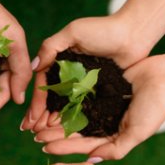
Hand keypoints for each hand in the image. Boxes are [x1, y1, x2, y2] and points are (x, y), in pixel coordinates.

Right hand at [23, 13, 147, 131]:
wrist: (134, 34)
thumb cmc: (103, 28)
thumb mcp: (73, 32)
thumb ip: (51, 46)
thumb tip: (34, 67)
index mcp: (59, 60)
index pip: (43, 85)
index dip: (36, 102)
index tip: (30, 119)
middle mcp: (69, 74)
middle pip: (51, 99)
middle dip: (41, 116)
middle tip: (32, 133)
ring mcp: (83, 83)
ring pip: (65, 106)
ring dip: (54, 121)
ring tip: (45, 136)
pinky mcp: (98, 90)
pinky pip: (83, 107)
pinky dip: (73, 119)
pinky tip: (67, 131)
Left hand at [28, 54, 164, 160]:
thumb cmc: (156, 107)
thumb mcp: (136, 133)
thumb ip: (115, 149)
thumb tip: (91, 161)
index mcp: (112, 134)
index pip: (83, 144)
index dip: (64, 147)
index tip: (44, 148)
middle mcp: (105, 120)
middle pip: (74, 129)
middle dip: (54, 133)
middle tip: (33, 135)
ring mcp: (102, 102)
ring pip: (73, 111)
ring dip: (56, 116)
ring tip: (38, 119)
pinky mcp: (100, 84)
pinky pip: (78, 92)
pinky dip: (64, 96)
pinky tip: (49, 98)